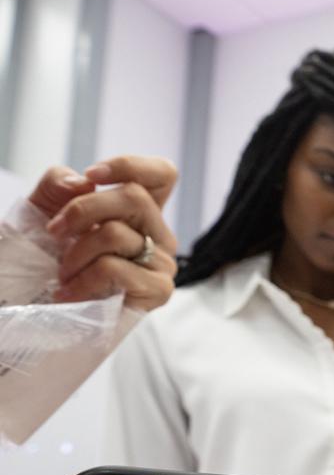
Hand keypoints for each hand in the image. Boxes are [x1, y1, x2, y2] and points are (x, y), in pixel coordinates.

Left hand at [36, 156, 178, 311]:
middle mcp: (156, 234)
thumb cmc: (43, 261)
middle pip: (135, 197)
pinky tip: (69, 292)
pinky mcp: (158, 291)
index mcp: (138, 212)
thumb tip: (80, 183)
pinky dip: (82, 279)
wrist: (31, 307)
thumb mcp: (40, 211)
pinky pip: (116, 268)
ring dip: (75, 253)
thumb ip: (56, 184)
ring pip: (117, 234)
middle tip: (54, 233)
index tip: (91, 177)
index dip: (130, 167)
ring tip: (62, 273)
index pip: (162, 175)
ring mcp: (161, 263)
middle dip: (83, 210)